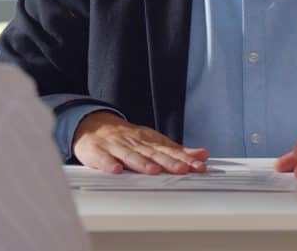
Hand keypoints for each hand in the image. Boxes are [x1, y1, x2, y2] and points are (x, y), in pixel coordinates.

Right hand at [72, 111, 208, 174]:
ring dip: (142, 163)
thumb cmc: (127, 139)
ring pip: (130, 156)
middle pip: (153, 153)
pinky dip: (108, 164)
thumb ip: (177, 150)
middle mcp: (134, 142)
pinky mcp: (97, 152)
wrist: (93, 125)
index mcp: (149, 141)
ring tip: (154, 171)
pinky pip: (102, 159)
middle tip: (183, 169)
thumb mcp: (153, 141)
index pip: (169, 151)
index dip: (184, 158)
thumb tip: (202, 154)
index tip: (198, 165)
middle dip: (169, 162)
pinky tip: (116, 170)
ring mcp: (115, 146)